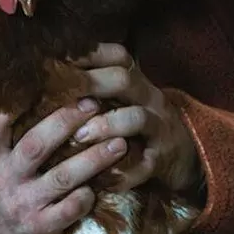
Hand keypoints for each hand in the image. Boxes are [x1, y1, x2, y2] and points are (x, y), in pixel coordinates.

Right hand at [0, 99, 131, 233]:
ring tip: (119, 142)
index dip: (13, 104)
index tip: (39, 81)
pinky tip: (104, 186)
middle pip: (36, 144)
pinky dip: (90, 194)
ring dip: (94, 157)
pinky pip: (73, 208)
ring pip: (63, 175)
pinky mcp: (41, 230)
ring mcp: (22, 207)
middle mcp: (2, 183)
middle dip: (67, 120)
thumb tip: (19, 108)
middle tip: (94, 103)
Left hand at [71, 43, 202, 194]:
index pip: (116, 56)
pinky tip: (100, 178)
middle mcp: (149, 98)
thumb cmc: (140, 126)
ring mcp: (158, 128)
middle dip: (91, 83)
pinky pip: (143, 166)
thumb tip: (47, 81)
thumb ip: (97, 90)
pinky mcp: (161, 160)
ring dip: (106, 125)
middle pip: (124, 79)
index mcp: (137, 81)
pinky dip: (122, 173)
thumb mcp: (125, 101)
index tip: (56, 59)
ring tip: (79, 136)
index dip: (87, 55)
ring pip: (136, 118)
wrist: (186, 157)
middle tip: (59, 92)